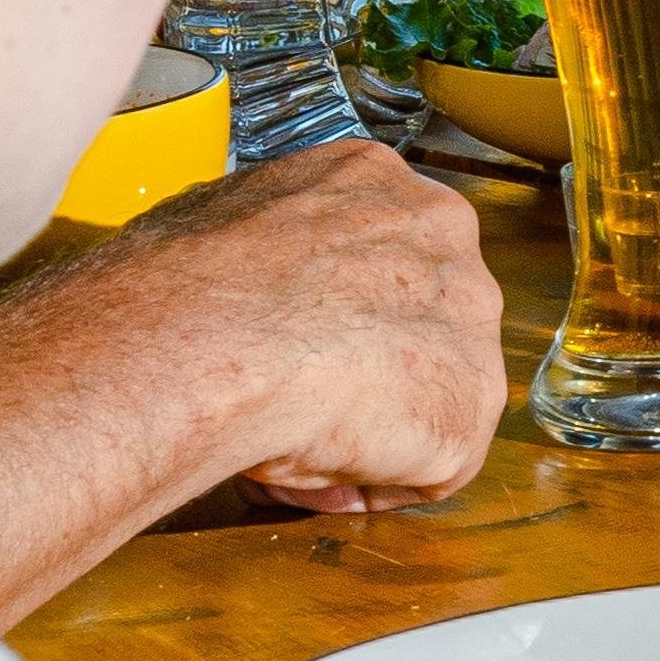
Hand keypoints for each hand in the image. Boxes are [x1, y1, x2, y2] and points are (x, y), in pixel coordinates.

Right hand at [112, 139, 506, 511]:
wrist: (212, 341)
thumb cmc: (186, 290)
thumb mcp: (216, 234)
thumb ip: (263, 259)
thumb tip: (241, 297)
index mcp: (372, 179)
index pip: (377, 252)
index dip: (331, 314)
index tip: (289, 345)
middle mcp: (441, 233)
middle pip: (416, 321)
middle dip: (364, 371)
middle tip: (292, 403)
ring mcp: (470, 318)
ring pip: (428, 392)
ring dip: (371, 428)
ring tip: (294, 439)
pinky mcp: (473, 401)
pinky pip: (432, 463)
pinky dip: (375, 481)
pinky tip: (317, 468)